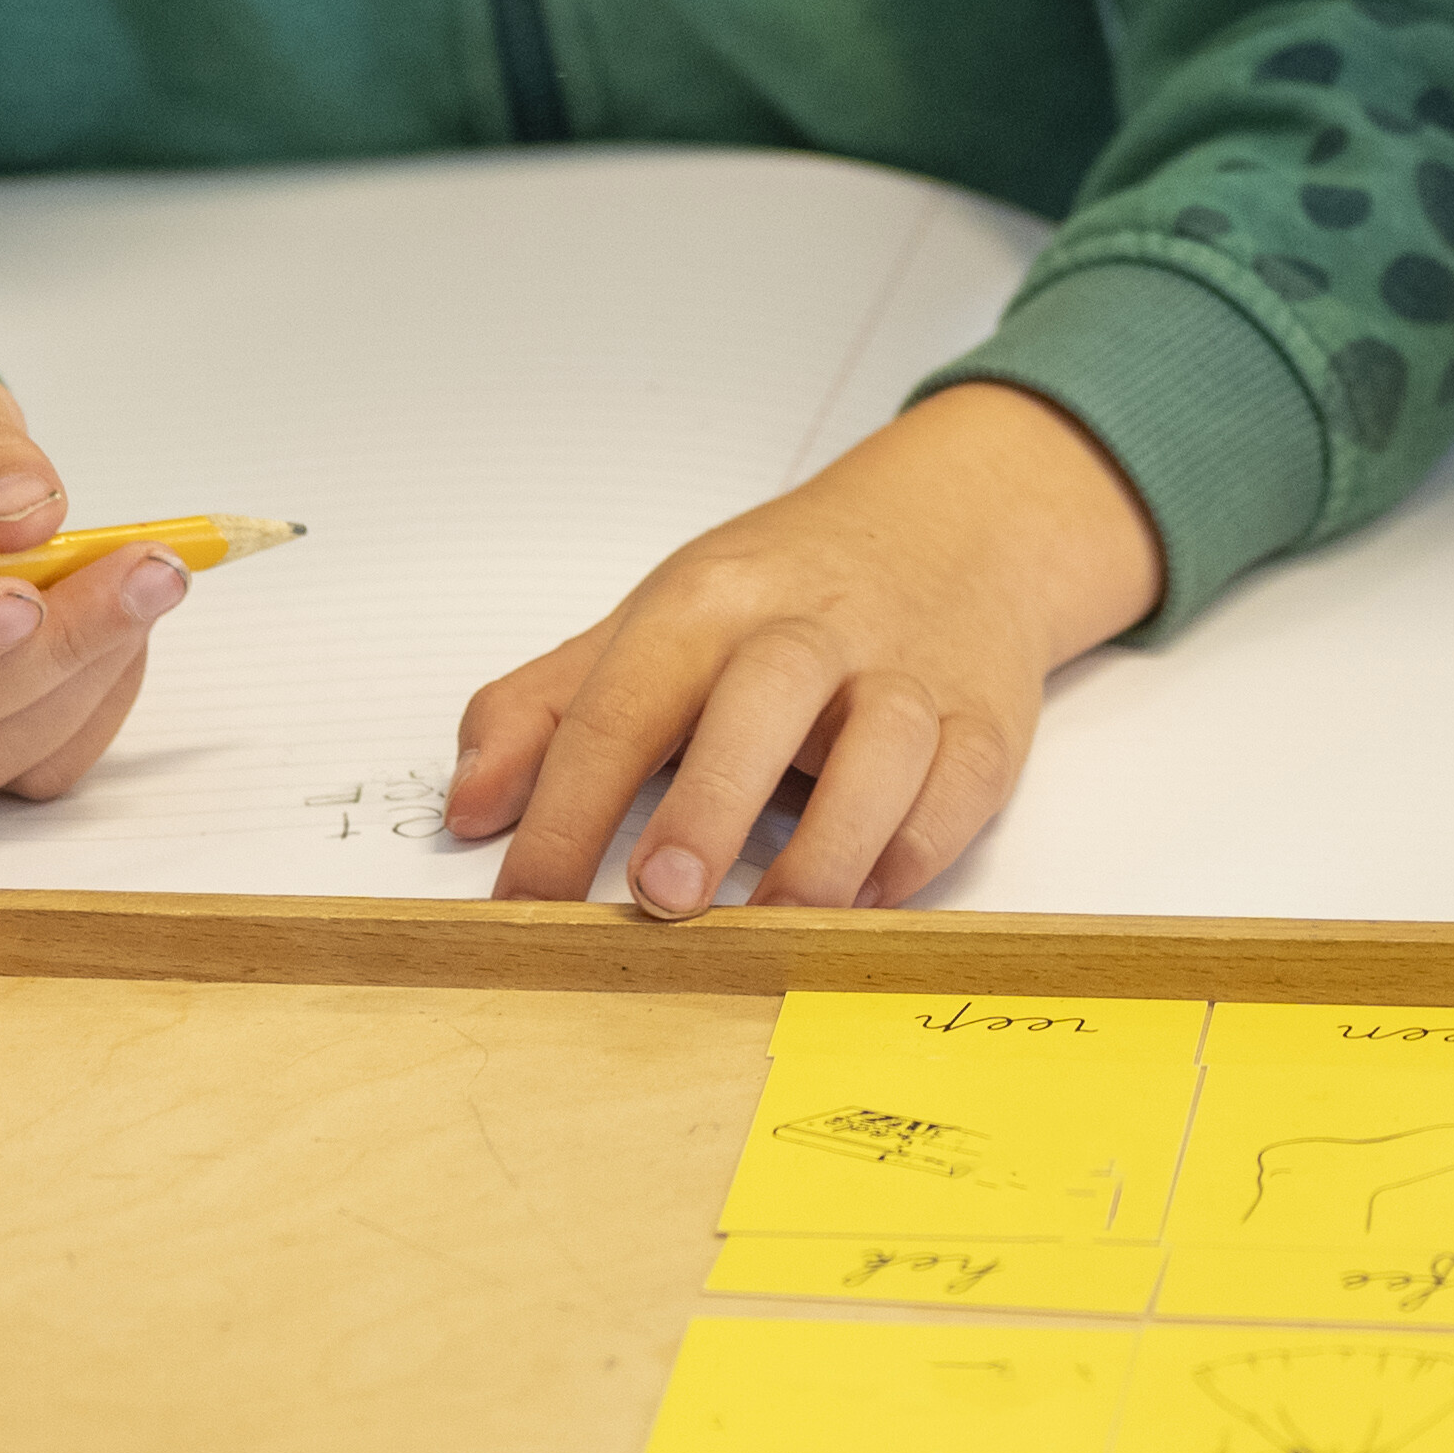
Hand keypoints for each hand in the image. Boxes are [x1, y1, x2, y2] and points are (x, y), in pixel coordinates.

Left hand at [442, 380, 1164, 914]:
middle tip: (663, 900)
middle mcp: (811, 626)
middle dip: (712, 798)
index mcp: (709, 602)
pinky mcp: (986, 719)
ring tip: (774, 927)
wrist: (955, 524)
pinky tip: (864, 902)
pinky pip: (960, 784)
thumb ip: (548, 710)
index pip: (623, 699)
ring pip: (885, 743)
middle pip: (764, 692)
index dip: (564, 809)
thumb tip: (467, 809)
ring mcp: (908, 669)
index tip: (521, 906)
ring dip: (828, 843)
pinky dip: (915, 850)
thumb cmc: (782, 595)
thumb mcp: (655, 623)